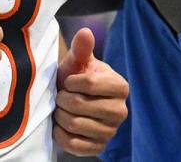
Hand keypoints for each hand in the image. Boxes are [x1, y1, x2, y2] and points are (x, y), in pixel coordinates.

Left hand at [53, 28, 128, 156]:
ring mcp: (111, 131)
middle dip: (62, 99)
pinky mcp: (99, 147)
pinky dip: (61, 135)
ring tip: (60, 109)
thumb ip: (81, 48)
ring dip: (59, 116)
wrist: (73, 102)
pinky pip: (74, 145)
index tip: (67, 81)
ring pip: (74, 124)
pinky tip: (60, 126)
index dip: (71, 82)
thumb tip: (85, 32)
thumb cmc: (75, 79)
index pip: (90, 84)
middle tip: (60, 96)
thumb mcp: (77, 62)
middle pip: (79, 105)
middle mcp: (120, 111)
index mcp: (120, 86)